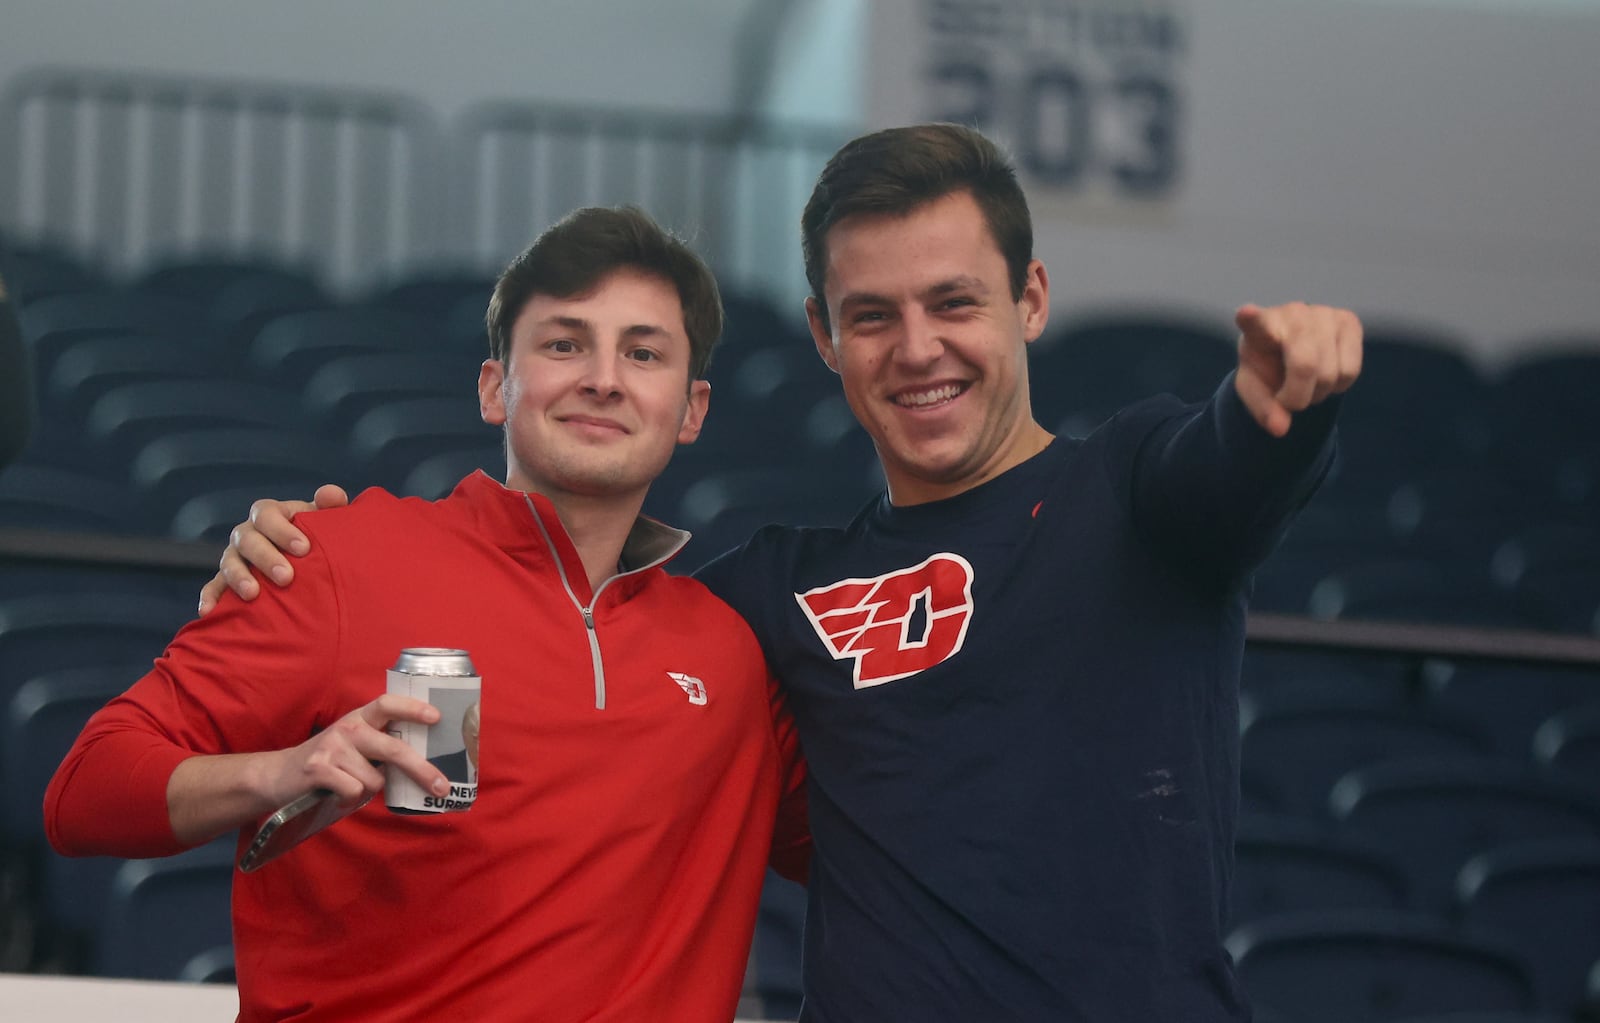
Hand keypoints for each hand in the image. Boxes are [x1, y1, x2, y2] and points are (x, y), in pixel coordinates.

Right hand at [197, 484, 349, 615]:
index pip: (267, 514)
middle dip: (266, 557)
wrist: (305, 561)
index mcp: (269, 515)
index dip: (282, 530)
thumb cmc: (315, 537)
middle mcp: (248, 533)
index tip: (304, 548)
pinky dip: (209, 597)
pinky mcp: (225, 580)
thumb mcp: (324, 520)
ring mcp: (234, 556)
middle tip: (287, 577)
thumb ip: (330, 504)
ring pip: (229, 562)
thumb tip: (331, 494)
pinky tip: (208, 612)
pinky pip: (213, 587)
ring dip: (239, 577)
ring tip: (252, 594)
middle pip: (248, 539)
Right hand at [257, 694, 447, 809]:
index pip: (388, 703)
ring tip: (350, 785)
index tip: (437, 718)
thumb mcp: (355, 746)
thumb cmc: (329, 763)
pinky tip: (336, 795)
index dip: (413, 708)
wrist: (278, 775)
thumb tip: (425, 764)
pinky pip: (354, 791)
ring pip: (375, 780)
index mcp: (360, 718)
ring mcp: (332, 747)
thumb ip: (381, 746)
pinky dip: (349, 800)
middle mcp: (347, 728)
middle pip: (394, 749)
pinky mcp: (318, 769)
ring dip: (368, 790)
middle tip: (442, 788)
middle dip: (422, 771)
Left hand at [1233, 303, 1362, 437]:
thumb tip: (1280, 428)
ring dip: (1318, 392)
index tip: (1245, 313)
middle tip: (1289, 398)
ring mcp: (1324, 314)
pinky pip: (1350, 371)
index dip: (1251, 318)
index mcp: (1258, 327)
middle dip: (1298, 396)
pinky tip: (1325, 373)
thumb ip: (1263, 409)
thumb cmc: (1267, 369)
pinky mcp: (1349, 321)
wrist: (1291, 352)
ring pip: (1331, 373)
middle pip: (1305, 366)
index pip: (1254, 321)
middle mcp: (1292, 313)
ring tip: (1306, 382)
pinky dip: (1338, 385)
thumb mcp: (1255, 391)